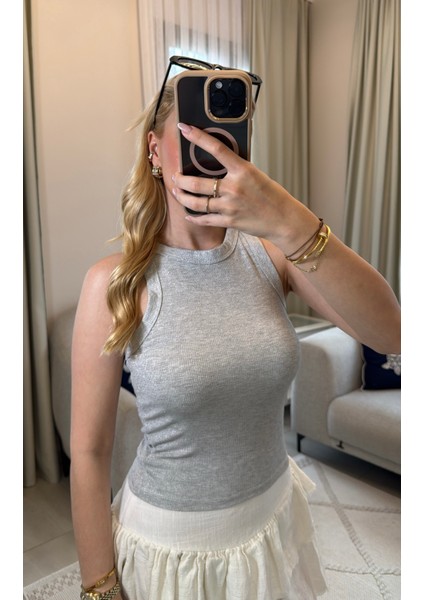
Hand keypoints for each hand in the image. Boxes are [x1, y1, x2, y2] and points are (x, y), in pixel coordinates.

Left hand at [172, 123, 314, 248]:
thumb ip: (237, 170)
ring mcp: (230, 206)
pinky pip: (204, 219)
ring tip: (177, 192)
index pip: (216, 148)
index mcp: (243, 170)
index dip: (197, 137)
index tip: (184, 128)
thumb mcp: (256, 175)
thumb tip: (217, 165)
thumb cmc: (272, 196)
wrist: (284, 220)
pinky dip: (193, 217)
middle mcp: (234, 187)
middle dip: (180, 179)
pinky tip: (188, 214)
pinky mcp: (229, 221)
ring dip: (182, 196)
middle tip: (175, 176)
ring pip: (196, 202)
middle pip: (196, 182)